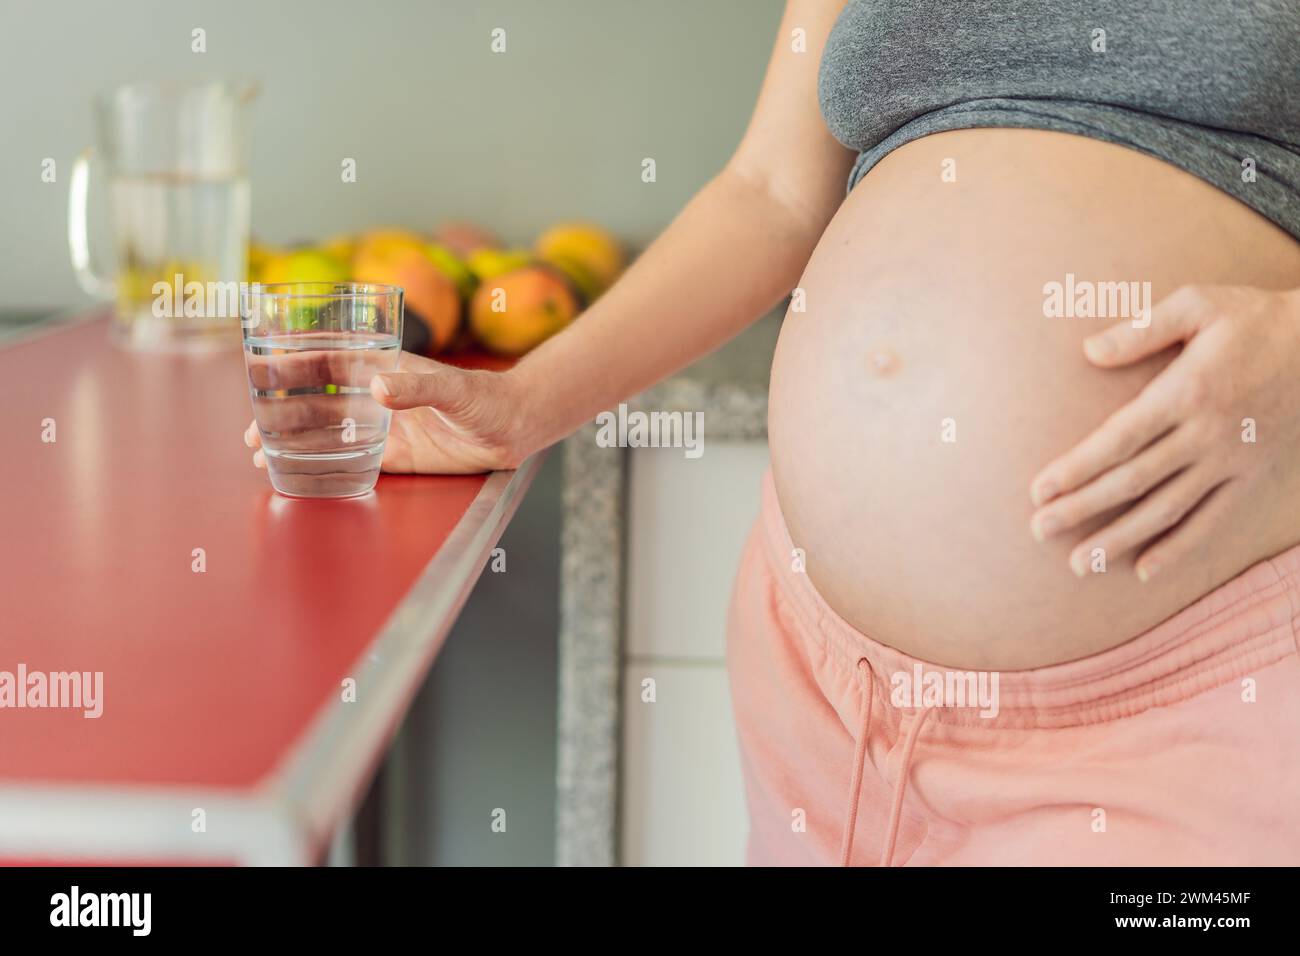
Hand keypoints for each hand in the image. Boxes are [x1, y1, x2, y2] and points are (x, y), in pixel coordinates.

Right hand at [244, 351, 531, 474]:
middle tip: (252, 432)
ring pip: (326, 433)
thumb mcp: (454, 387)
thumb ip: (418, 386)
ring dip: (293, 441)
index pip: (327, 363)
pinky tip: (297, 473)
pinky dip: (321, 466)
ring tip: (261, 455)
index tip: (261, 376)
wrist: (513, 427)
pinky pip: (349, 460)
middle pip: (316, 402)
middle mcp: (374, 396)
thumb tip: (377, 388)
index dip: (292, 369)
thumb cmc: (486, 396)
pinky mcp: (393, 456)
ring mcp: (381, 427)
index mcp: (382, 367)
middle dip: (281, 414)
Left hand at [1028, 284, 1299, 580]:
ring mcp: (1230, 460)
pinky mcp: (1251, 476)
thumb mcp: (1198, 306)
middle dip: (1082, 509)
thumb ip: (1141, 331)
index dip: (1077, 468)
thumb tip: (1089, 351)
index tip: (1038, 490)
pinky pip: (1211, 520)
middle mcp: (1205, 434)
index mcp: (1186, 392)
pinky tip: (1143, 570)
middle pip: (1133, 481)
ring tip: (1080, 564)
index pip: (1119, 439)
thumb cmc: (1252, 319)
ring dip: (1120, 539)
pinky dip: (1178, 548)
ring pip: (1167, 510)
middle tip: (1039, 531)